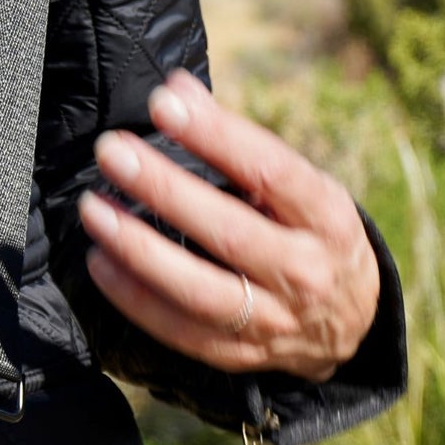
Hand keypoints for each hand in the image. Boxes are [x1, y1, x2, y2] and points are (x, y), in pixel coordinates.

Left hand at [78, 69, 378, 381]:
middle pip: (228, 232)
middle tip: (113, 153)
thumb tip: (176, 90)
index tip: (165, 103)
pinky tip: (101, 263)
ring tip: (95, 212)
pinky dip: (135, 299)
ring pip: (198, 290)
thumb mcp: (303, 189)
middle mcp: (303, 271)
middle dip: (164, 189)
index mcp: (327, 217)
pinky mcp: (240, 354)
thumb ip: (241, 148)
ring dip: (139, 250)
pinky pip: (179, 331)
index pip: (270, 170)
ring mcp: (273, 320)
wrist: (349, 325)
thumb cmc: (313, 237)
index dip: (216, 135)